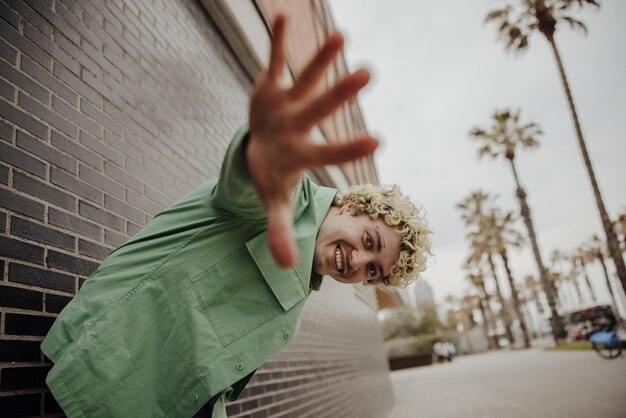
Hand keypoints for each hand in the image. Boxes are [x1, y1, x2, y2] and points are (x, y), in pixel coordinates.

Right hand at [247, 14, 377, 267]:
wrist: (263, 150)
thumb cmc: (276, 175)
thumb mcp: (275, 203)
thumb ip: (281, 229)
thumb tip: (286, 266)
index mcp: (305, 154)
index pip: (330, 151)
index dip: (348, 147)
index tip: (376, 139)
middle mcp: (301, 125)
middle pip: (322, 109)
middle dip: (340, 94)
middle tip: (368, 74)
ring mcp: (288, 105)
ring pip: (305, 79)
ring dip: (319, 59)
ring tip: (340, 35)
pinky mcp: (271, 88)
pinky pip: (273, 61)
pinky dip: (276, 42)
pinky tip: (282, 16)